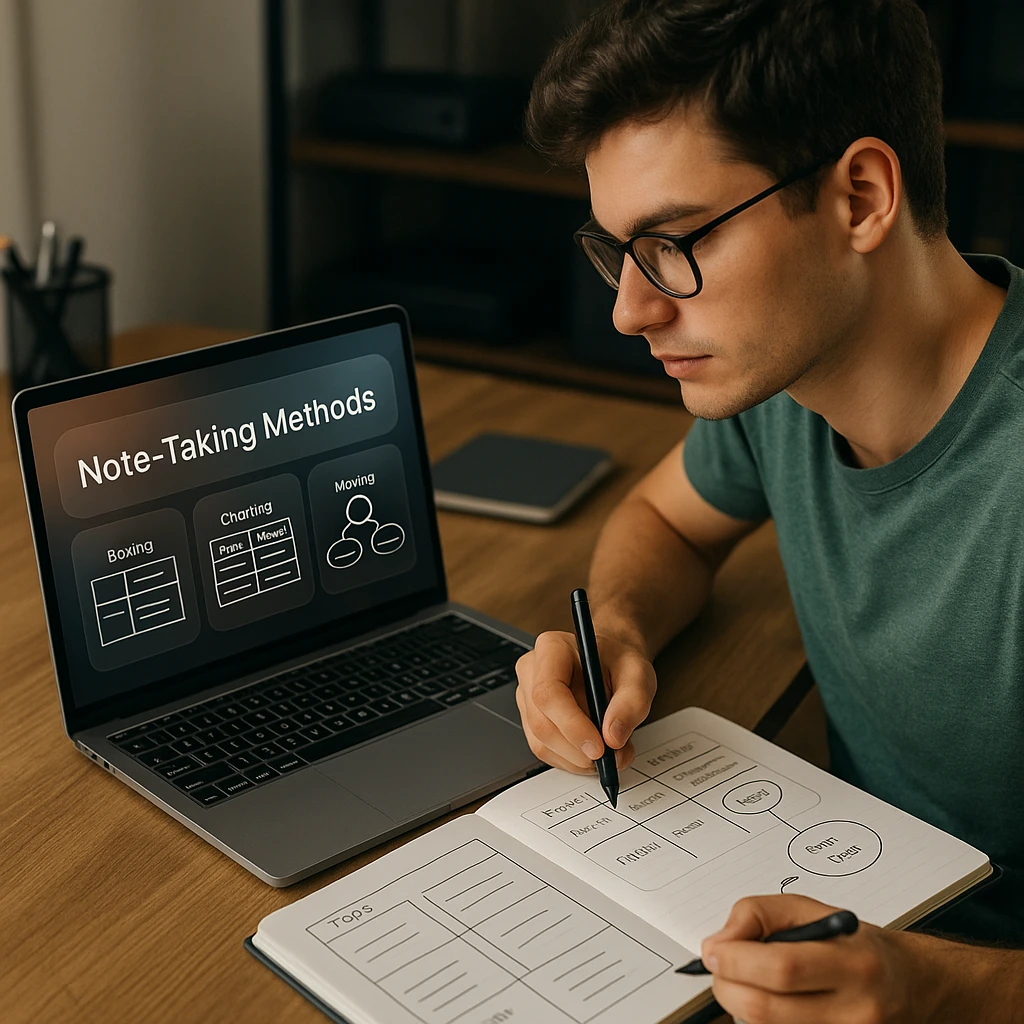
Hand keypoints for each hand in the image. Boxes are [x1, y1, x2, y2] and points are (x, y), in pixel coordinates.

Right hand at [514, 629, 655, 772]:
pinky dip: (573, 761)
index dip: (572, 725)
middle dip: (579, 749)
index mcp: (552, 648)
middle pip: (542, 723)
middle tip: (613, 755)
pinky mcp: (531, 721)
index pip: (548, 693)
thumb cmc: (619, 663)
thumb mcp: (638, 675)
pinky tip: (594, 751)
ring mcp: (527, 698)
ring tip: (611, 752)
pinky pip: (545, 751)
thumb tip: (613, 738)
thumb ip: (632, 703)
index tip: (599, 747)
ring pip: (542, 743)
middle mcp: (532, 671)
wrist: (611, 664)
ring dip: (578, 759)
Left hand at [701, 895, 937, 1023]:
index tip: (712, 951)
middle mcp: (857, 1011)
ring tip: (745, 982)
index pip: (780, 968)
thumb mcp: (808, 909)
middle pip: (768, 1010)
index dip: (734, 960)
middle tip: (719, 969)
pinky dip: (762, 1023)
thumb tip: (718, 945)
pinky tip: (768, 1003)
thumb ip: (758, 914)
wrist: (908, 984)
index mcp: (853, 963)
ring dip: (741, 1007)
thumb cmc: (853, 943)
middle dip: (728, 987)